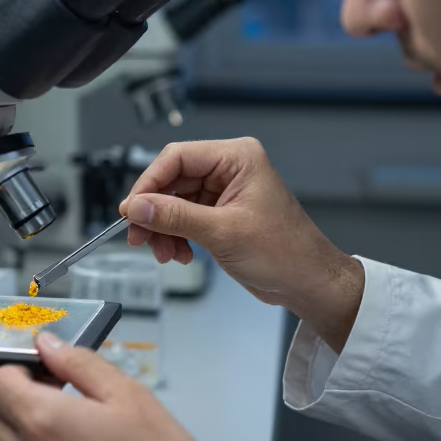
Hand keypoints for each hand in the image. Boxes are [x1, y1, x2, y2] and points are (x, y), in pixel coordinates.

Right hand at [119, 138, 363, 353]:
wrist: (308, 283)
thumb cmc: (286, 253)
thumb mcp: (223, 233)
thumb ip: (175, 217)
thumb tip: (137, 207)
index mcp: (237, 157)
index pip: (177, 157)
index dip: (149, 183)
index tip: (132, 209)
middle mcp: (230, 168)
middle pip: (172, 180)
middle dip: (155, 211)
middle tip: (139, 236)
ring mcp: (225, 191)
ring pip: (174, 201)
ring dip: (163, 228)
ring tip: (164, 252)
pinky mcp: (221, 213)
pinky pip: (184, 217)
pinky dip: (175, 235)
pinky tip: (179, 253)